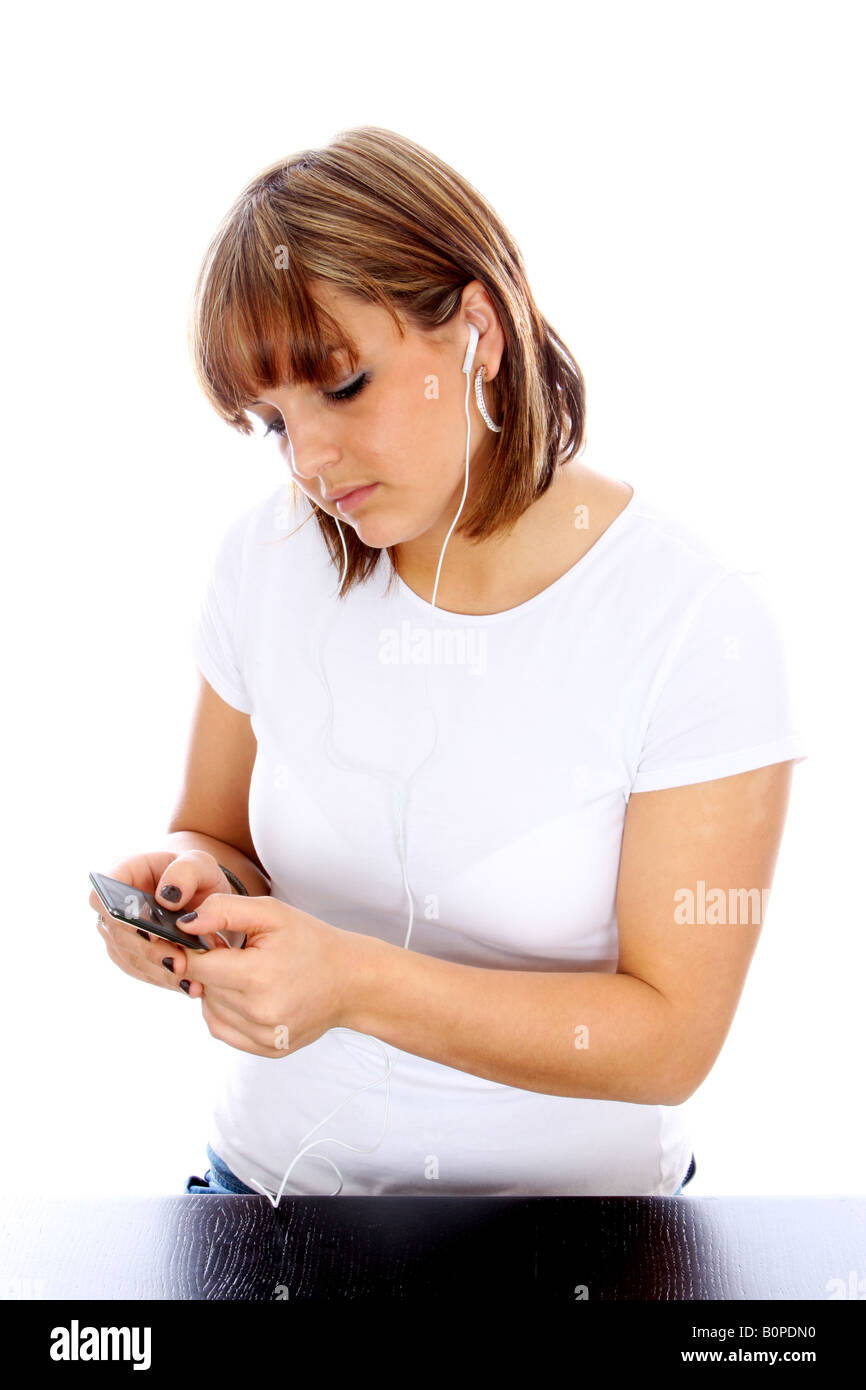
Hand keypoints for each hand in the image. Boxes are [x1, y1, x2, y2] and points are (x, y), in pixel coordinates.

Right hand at [89, 850, 239, 993]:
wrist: (200, 893)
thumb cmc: (195, 873)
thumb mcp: (199, 863)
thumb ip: (185, 873)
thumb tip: (167, 899)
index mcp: (122, 875)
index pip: (101, 896)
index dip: (120, 917)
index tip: (151, 932)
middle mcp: (113, 908)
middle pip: (118, 934)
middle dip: (149, 952)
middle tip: (179, 964)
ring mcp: (119, 934)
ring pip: (130, 958)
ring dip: (159, 971)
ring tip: (191, 979)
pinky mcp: (132, 956)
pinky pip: (144, 972)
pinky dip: (167, 980)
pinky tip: (191, 985)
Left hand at [157, 894, 360, 1056]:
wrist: (351, 981)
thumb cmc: (312, 942)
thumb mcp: (270, 913)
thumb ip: (222, 911)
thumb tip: (183, 923)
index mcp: (257, 976)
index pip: (196, 965)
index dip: (193, 949)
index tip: (205, 940)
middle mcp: (258, 1013)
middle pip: (203, 986)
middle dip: (210, 967)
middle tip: (238, 953)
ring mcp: (263, 1036)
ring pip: (209, 1010)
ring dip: (217, 990)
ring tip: (248, 974)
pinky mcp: (267, 1049)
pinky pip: (223, 1030)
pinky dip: (225, 1011)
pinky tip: (248, 994)